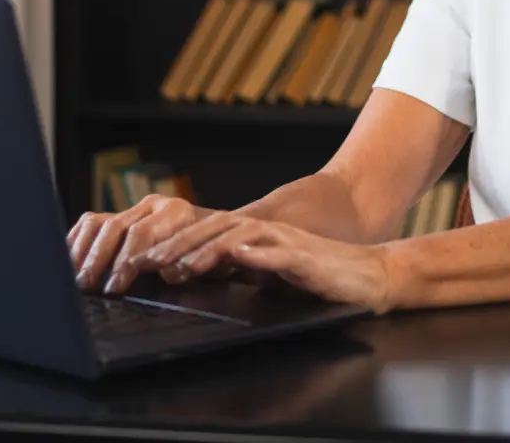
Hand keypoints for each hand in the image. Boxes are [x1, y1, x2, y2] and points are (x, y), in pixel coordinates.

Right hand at [67, 195, 217, 294]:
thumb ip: (187, 264)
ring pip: (100, 223)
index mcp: (177, 212)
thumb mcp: (210, 260)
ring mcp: (136, 208)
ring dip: (84, 253)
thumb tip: (163, 272)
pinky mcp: (122, 215)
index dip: (125, 262)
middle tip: (88, 287)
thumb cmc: (216, 254)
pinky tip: (70, 261)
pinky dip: (78, 241)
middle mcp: (154, 205)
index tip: (115, 288)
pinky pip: (92, 222)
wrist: (222, 234)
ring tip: (76, 280)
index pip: (141, 233)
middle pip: (115, 227)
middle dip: (99, 260)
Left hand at [134, 213, 395, 312]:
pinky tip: (235, 257)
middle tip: (146, 263)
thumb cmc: (317, 279)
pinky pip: (275, 252)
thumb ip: (239, 270)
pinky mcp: (304, 257)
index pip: (205, 233)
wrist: (366, 277)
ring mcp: (284, 242)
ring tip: (178, 266)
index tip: (143, 261)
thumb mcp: (269, 276)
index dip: (172, 244)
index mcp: (253, 237)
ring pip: (236, 237)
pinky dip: (253, 254)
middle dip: (176, 245)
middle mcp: (265, 232)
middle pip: (212, 229)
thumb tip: (198, 275)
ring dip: (204, 250)